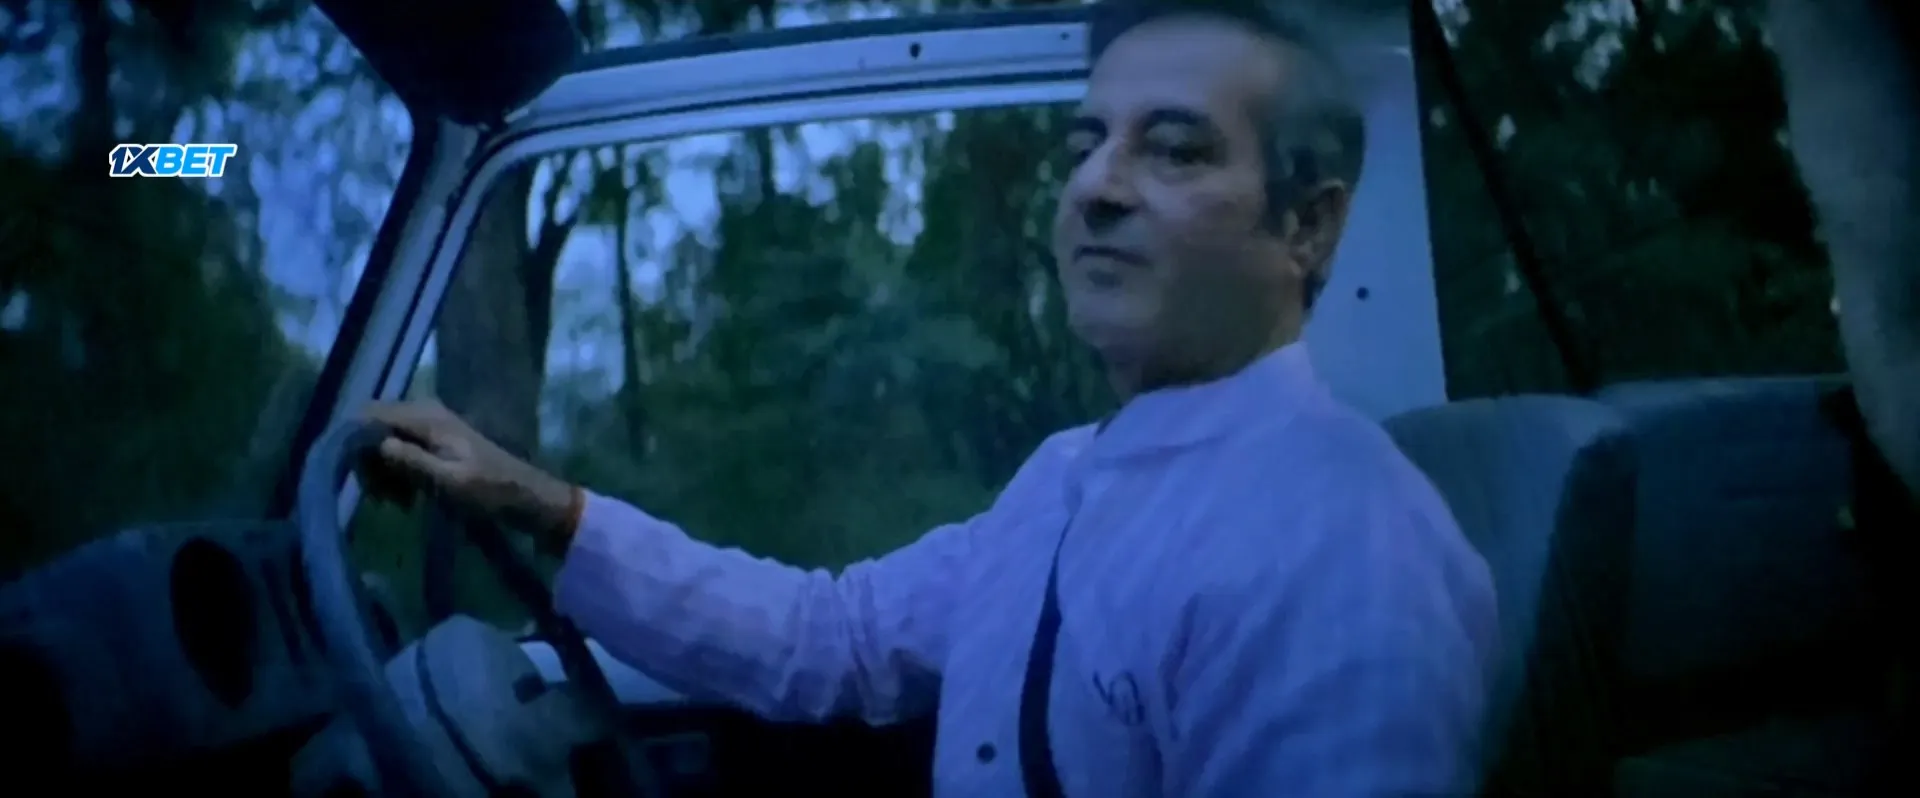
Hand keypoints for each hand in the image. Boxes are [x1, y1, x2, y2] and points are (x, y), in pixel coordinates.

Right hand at [357, 400, 577, 537]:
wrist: (526, 497)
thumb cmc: (490, 491)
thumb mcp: (448, 481)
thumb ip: (412, 460)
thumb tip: (376, 443)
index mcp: (426, 416)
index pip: (369, 415)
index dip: (357, 445)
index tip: (363, 479)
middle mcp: (424, 412)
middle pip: (373, 429)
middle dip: (371, 463)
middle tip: (384, 498)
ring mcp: (430, 426)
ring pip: (384, 442)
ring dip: (384, 473)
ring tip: (399, 503)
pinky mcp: (434, 442)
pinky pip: (401, 452)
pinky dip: (398, 474)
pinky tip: (407, 499)